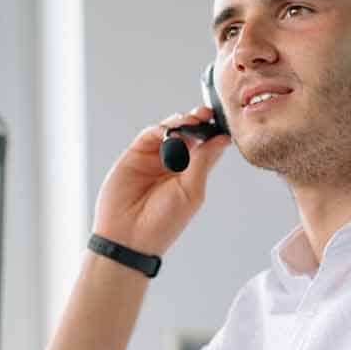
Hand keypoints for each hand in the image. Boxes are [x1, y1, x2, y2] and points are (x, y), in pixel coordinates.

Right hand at [92, 105, 230, 255]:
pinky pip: (149, 135)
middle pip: (189, 134)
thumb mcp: (191, 191)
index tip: (221, 122)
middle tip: (205, 114)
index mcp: (191, 175)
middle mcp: (173, 164)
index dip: (214, 132)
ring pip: (170, 131)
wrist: (129, 236)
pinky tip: (169, 131)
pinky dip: (160, 129)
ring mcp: (154, 158)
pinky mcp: (135, 155)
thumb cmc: (163, 223)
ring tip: (190, 121)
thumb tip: (222, 139)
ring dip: (181, 123)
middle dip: (198, 121)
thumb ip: (203, 162)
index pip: (206, 147)